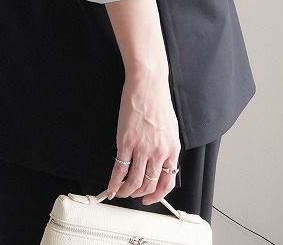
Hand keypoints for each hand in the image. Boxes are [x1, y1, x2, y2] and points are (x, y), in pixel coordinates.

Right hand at [105, 67, 180, 205]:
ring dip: (126, 191)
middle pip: (148, 185)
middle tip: (131, 194)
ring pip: (134, 181)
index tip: (149, 198)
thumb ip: (165, 148)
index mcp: (172, 149)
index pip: (167, 182)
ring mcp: (142, 148)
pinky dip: (114, 182)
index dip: (156, 195)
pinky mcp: (126, 142)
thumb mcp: (170, 128)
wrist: (147, 84)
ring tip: (120, 192)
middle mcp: (159, 152)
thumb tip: (159, 164)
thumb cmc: (157, 101)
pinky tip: (111, 187)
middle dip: (138, 194)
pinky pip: (119, 169)